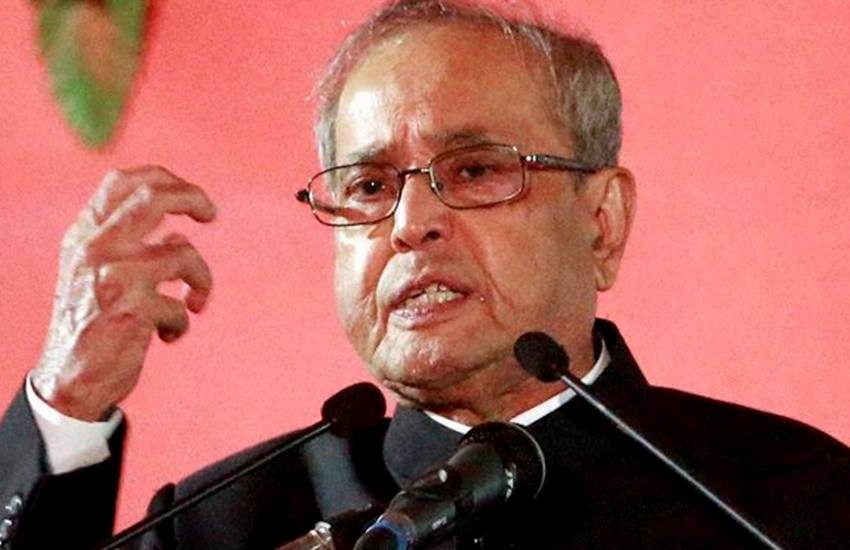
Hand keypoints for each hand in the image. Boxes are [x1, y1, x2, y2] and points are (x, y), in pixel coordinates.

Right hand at [31, 166, 216, 420]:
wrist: (70, 379)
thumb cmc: (92, 323)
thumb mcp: (97, 273)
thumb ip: (129, 248)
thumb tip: (177, 236)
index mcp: (84, 235)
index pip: (121, 182)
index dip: (164, 178)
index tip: (191, 195)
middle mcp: (96, 248)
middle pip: (154, 198)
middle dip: (193, 198)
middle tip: (211, 214)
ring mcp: (114, 277)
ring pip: (184, 253)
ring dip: (201, 281)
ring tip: (195, 303)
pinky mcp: (133, 310)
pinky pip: (182, 305)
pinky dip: (183, 322)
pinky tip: (169, 336)